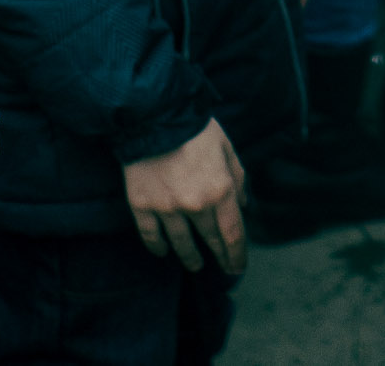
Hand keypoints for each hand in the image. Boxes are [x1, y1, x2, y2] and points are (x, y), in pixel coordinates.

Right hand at [124, 118, 247, 275]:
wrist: (155, 115)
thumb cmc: (195, 128)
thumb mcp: (226, 148)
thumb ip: (237, 178)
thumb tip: (242, 205)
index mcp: (220, 191)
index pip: (232, 234)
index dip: (237, 255)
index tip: (238, 267)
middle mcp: (195, 205)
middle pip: (210, 240)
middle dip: (220, 257)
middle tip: (224, 270)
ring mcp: (167, 208)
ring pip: (181, 243)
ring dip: (190, 258)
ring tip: (195, 265)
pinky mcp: (142, 206)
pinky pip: (151, 235)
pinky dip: (157, 247)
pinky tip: (162, 252)